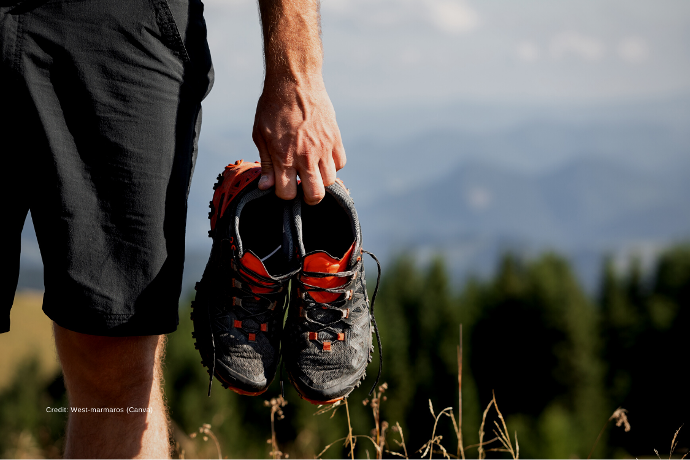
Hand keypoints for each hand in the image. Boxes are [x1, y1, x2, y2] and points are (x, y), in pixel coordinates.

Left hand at [252, 75, 345, 204]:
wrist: (294, 81)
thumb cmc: (273, 107)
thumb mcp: (260, 135)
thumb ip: (266, 163)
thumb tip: (266, 187)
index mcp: (283, 157)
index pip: (288, 194)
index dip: (284, 193)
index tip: (283, 186)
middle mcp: (305, 156)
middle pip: (315, 195)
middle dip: (308, 197)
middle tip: (303, 188)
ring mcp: (323, 148)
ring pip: (331, 182)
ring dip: (321, 180)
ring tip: (313, 171)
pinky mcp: (335, 138)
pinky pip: (340, 163)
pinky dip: (333, 165)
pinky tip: (322, 158)